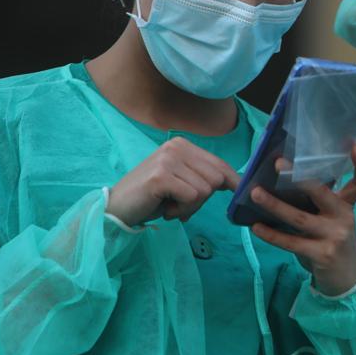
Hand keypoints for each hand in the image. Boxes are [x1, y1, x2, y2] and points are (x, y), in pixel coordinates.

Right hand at [107, 139, 240, 226]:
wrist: (115, 209)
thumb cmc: (151, 198)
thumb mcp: (181, 182)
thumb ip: (203, 177)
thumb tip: (237, 182)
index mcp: (183, 145)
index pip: (219, 163)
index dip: (233, 180)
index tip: (240, 190)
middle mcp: (177, 147)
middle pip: (217, 178)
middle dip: (203, 199)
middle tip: (180, 203)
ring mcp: (168, 160)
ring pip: (206, 190)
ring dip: (191, 206)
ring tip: (170, 204)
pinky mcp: (161, 176)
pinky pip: (192, 197)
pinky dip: (182, 209)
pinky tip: (165, 208)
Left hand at [249, 145, 355, 295]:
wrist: (345, 280)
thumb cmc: (332, 242)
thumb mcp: (332, 220)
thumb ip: (317, 204)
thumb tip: (281, 184)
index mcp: (346, 205)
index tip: (354, 144)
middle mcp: (344, 217)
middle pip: (322, 193)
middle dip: (299, 177)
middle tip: (278, 163)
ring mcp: (334, 236)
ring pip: (300, 218)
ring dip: (274, 205)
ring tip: (255, 194)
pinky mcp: (322, 255)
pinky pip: (292, 242)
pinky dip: (272, 234)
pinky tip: (257, 227)